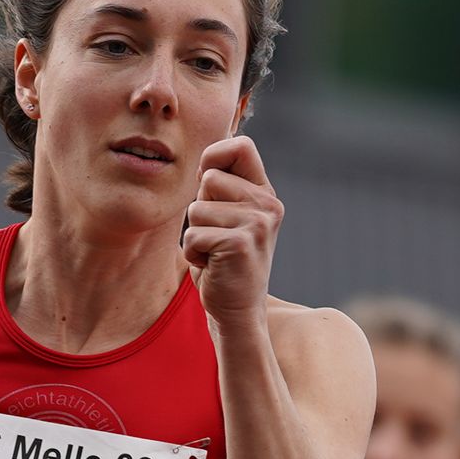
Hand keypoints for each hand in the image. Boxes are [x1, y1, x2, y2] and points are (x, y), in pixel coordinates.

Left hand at [182, 137, 282, 325]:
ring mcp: (257, 224)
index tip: (206, 184)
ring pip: (196, 209)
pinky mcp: (240, 244)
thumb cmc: (223, 264)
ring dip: (195, 235)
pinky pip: (192, 235)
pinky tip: (211, 266)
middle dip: (200, 208)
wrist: (237, 312)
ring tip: (214, 253)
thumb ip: (221, 188)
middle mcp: (267, 205)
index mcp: (265, 194)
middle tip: (216, 236)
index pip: (241, 146)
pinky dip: (193, 254)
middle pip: (208, 178)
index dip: (214, 156)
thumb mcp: (226, 217)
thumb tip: (203, 159)